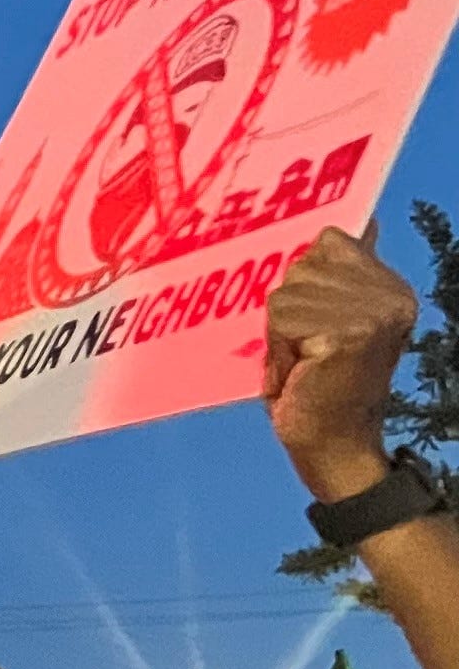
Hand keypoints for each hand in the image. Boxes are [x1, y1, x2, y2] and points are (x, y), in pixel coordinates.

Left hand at [266, 227, 417, 501]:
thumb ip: (339, 276)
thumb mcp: (329, 321)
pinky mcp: (348, 332)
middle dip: (287, 308)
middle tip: (306, 348)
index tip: (312, 314)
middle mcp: (390, 293)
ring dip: (279, 331)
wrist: (330, 444)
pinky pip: (281, 319)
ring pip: (286, 292)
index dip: (304, 275)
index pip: (330, 240)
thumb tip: (352, 225)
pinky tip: (301, 370)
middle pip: (301, 264)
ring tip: (303, 361)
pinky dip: (278, 348)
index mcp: (389, 286)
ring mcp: (373, 311)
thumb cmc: (318, 383)